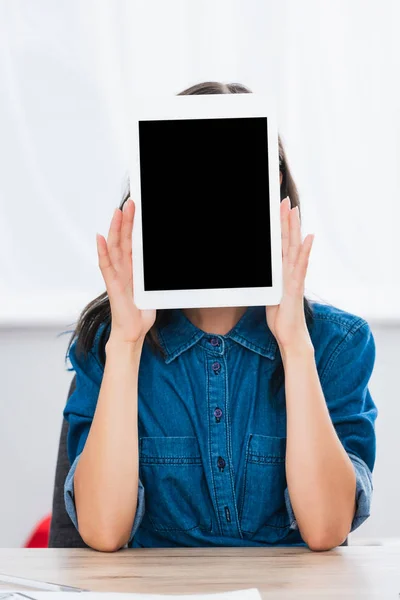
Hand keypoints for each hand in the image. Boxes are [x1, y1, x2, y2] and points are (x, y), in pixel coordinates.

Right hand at [96, 198, 155, 344]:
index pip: (132, 242)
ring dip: (116, 229)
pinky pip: (106, 265)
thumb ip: (155, 277)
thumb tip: (168, 271)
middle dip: (126, 221)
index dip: (133, 226)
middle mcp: (123, 269)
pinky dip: (102, 251)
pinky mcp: (112, 285)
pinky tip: (100, 238)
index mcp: (132, 268)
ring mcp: (116, 275)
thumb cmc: (140, 313)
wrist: (132, 332)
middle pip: (123, 240)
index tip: (136, 210)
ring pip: (114, 247)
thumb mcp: (154, 289)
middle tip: (130, 203)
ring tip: (117, 213)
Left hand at [266, 196, 313, 350]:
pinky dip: (305, 251)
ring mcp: (294, 277)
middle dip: (286, 221)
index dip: (279, 227)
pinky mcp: (295, 286)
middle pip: (288, 241)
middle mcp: (290, 271)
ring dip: (294, 229)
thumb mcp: (269, 294)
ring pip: (294, 248)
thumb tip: (261, 274)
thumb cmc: (280, 316)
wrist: (291, 335)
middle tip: (286, 200)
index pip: (280, 245)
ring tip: (295, 211)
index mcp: (282, 272)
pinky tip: (308, 237)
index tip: (277, 210)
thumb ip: (267, 281)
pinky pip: (300, 265)